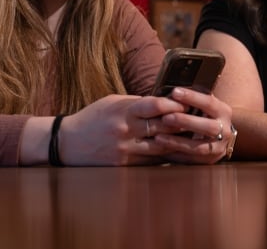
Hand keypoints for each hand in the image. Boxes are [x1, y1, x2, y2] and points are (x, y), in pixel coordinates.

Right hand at [57, 94, 187, 165]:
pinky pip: (152, 161)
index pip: (154, 105)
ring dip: (179, 142)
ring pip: (161, 146)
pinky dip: (167, 156)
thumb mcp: (112, 103)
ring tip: (195, 137)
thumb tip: (164, 101)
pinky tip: (179, 153)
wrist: (67, 143)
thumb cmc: (93, 118)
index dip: (172, 104)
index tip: (186, 103)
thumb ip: (137, 103)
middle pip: (162, 128)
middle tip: (199, 121)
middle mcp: (125, 131)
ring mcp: (125, 150)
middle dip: (182, 124)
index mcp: (123, 111)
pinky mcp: (125, 165)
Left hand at [153, 87, 234, 164]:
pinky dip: (176, 154)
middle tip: (166, 117)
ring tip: (158, 137)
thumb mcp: (204, 106)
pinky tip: (162, 148)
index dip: (192, 97)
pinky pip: (191, 160)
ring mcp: (219, 148)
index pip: (209, 103)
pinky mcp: (209, 161)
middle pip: (208, 127)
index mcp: (224, 112)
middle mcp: (226, 130)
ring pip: (199, 147)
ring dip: (178, 142)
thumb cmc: (204, 116)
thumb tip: (173, 90)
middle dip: (186, 122)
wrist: (219, 139)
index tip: (174, 92)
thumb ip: (193, 99)